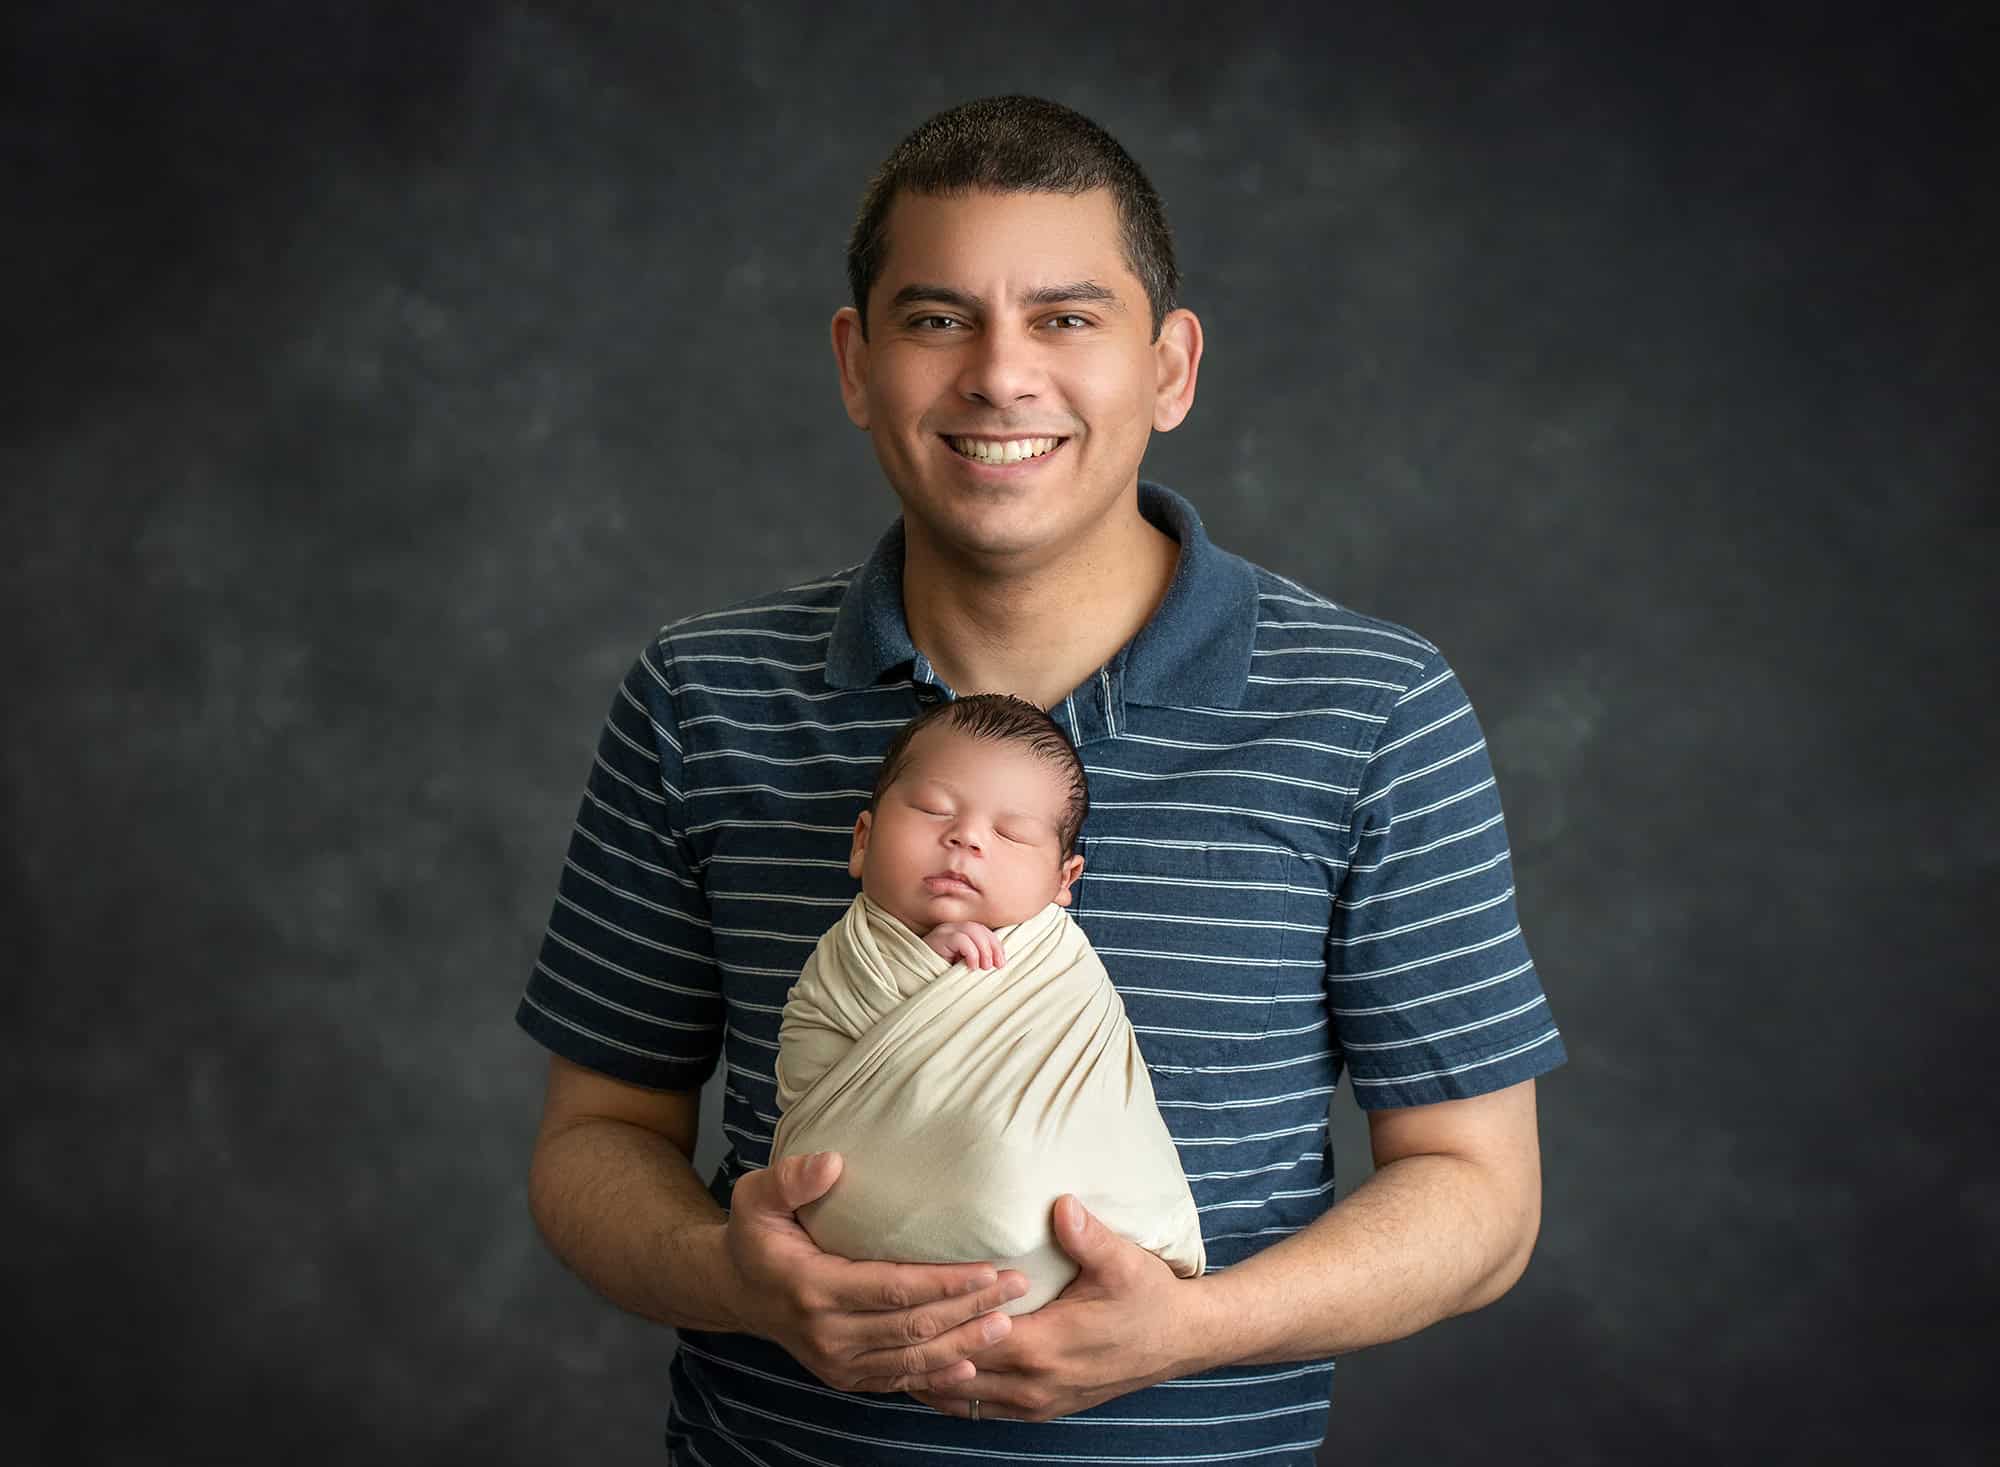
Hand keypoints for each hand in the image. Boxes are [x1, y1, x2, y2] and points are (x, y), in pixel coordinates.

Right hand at [726, 1151, 1029, 1392]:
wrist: (735, 1291)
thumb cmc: (754, 1234)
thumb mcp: (756, 1196)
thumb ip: (792, 1178)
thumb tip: (833, 1162)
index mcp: (812, 1288)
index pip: (892, 1289)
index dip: (943, 1282)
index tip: (987, 1267)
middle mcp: (827, 1334)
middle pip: (912, 1327)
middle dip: (969, 1309)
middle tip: (1017, 1287)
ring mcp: (836, 1362)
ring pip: (911, 1361)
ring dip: (964, 1345)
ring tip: (1007, 1324)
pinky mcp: (845, 1376)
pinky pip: (897, 1381)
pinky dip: (936, 1377)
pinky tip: (971, 1367)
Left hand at [909, 1195, 1202, 1421]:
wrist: (1182, 1340)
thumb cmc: (1150, 1297)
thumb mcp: (1123, 1261)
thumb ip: (1087, 1235)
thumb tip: (1060, 1204)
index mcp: (1046, 1346)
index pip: (973, 1337)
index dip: (938, 1321)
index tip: (901, 1300)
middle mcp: (1035, 1383)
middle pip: (958, 1372)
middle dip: (919, 1350)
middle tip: (876, 1325)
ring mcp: (1038, 1402)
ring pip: (964, 1397)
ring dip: (929, 1376)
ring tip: (889, 1351)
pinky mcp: (1044, 1409)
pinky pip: (984, 1410)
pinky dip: (953, 1394)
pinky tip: (930, 1375)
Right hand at [923, 920, 1004, 968]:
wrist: (916, 979)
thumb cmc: (940, 976)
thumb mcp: (962, 967)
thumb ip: (977, 960)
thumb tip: (998, 962)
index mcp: (958, 933)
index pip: (983, 930)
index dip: (996, 945)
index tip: (1001, 962)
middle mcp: (951, 928)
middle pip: (980, 928)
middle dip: (993, 947)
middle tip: (996, 966)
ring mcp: (943, 932)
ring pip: (972, 930)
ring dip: (984, 950)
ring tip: (984, 967)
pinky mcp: (938, 939)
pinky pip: (961, 939)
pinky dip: (971, 953)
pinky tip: (971, 966)